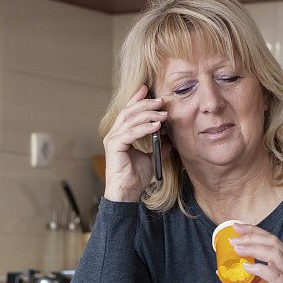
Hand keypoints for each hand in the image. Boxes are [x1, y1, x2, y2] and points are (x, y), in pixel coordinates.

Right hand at [103, 85, 171, 201]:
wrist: (127, 192)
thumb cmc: (135, 177)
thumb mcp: (150, 158)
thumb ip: (158, 147)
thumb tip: (169, 140)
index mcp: (121, 134)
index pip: (128, 111)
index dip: (137, 99)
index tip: (147, 89)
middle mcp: (114, 134)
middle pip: (129, 111)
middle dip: (145, 103)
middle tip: (160, 99)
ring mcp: (112, 139)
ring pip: (130, 120)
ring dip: (148, 114)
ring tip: (163, 112)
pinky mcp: (115, 146)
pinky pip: (131, 133)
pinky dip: (145, 128)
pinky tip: (157, 126)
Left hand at [229, 223, 282, 282]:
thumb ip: (244, 279)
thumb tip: (224, 272)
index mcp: (282, 260)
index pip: (268, 238)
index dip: (253, 230)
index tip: (236, 226)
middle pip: (272, 242)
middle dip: (251, 236)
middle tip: (234, 238)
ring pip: (275, 254)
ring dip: (254, 248)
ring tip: (238, 249)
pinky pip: (275, 275)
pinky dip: (260, 268)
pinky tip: (247, 266)